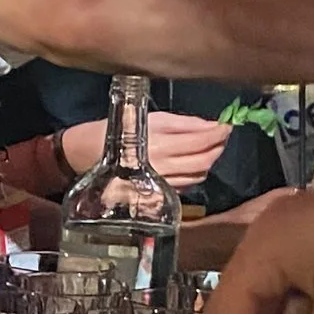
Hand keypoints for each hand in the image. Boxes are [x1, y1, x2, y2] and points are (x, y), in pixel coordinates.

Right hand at [61, 112, 229, 190]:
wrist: (84, 157)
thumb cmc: (116, 131)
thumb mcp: (150, 119)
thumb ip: (183, 124)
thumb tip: (212, 125)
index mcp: (160, 144)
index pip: (202, 141)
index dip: (220, 133)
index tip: (229, 123)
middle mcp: (163, 168)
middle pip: (204, 161)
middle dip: (218, 147)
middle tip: (222, 134)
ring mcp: (161, 184)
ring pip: (198, 175)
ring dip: (209, 160)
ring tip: (210, 146)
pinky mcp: (158, 193)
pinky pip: (187, 185)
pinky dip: (197, 172)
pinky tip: (194, 162)